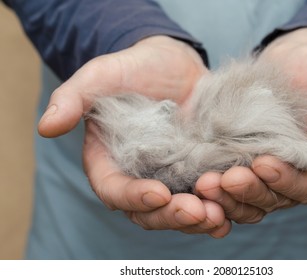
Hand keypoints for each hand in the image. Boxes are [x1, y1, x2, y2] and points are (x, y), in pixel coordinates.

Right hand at [38, 36, 230, 236]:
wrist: (174, 65)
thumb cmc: (133, 69)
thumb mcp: (101, 76)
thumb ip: (73, 98)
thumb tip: (46, 126)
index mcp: (110, 161)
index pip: (114, 190)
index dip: (133, 198)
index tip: (158, 193)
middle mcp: (139, 176)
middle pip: (149, 212)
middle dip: (171, 216)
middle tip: (196, 211)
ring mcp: (171, 177)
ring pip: (179, 212)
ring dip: (198, 220)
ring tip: (218, 216)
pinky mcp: (197, 172)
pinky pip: (205, 199)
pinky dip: (218, 208)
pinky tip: (233, 212)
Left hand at [196, 28, 306, 222]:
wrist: (286, 66)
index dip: (286, 180)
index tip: (263, 163)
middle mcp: (292, 178)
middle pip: (271, 199)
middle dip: (247, 191)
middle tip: (222, 180)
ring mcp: (262, 176)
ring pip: (245, 200)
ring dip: (224, 197)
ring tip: (204, 183)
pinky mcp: (238, 166)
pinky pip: (225, 186)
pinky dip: (212, 190)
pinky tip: (194, 181)